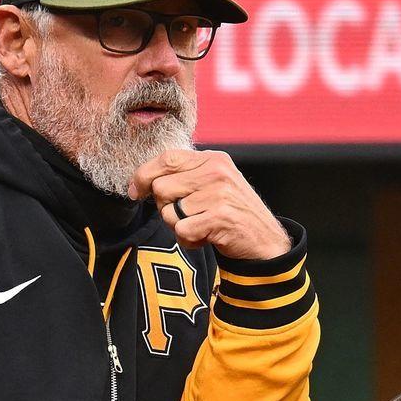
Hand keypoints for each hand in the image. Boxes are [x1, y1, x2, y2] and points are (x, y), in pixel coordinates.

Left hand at [128, 149, 290, 260]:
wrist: (265, 242)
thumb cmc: (232, 214)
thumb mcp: (213, 185)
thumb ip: (184, 177)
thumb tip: (142, 182)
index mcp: (212, 159)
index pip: (166, 158)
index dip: (143, 175)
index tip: (135, 191)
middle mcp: (216, 172)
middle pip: (161, 187)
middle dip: (165, 207)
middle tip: (187, 216)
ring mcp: (219, 193)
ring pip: (169, 212)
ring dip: (179, 227)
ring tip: (201, 227)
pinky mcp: (219, 217)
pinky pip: (182, 231)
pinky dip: (189, 241)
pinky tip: (206, 238)